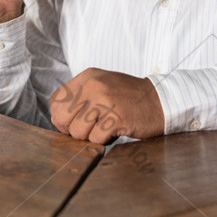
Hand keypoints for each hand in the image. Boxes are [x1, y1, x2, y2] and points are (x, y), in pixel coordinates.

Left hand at [49, 68, 164, 143]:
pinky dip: (103, 140)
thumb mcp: (102, 85)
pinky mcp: (115, 118)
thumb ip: (80, 96)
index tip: (73, 121)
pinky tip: (114, 131)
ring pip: (77, 130)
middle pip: (62, 116)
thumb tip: (57, 117)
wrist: (161, 101)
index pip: (56, 100)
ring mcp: (104, 101)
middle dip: (71, 129)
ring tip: (104, 127)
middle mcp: (93, 86)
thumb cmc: (129, 98)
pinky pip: (95, 139)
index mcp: (88, 77)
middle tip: (87, 129)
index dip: (61, 116)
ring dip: (89, 136)